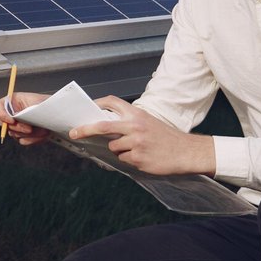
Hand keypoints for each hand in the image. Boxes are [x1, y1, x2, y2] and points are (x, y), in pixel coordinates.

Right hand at [0, 91, 53, 145]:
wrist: (58, 113)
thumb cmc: (47, 104)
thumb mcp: (37, 102)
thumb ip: (25, 109)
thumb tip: (17, 117)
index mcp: (12, 101)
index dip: (1, 114)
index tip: (12, 120)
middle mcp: (12, 114)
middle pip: (4, 124)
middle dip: (18, 128)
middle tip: (30, 128)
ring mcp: (16, 126)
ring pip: (14, 134)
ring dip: (29, 134)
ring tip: (43, 130)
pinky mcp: (23, 135)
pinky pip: (23, 141)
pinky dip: (34, 139)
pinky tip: (43, 134)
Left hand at [69, 96, 216, 175]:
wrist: (186, 152)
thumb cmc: (166, 137)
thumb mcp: (148, 121)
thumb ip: (129, 121)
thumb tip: (105, 126)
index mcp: (137, 114)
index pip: (112, 102)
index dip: (97, 103)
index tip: (87, 108)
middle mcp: (135, 126)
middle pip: (102, 126)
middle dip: (84, 129)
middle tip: (73, 133)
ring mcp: (136, 143)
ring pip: (113, 147)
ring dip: (118, 149)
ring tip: (136, 149)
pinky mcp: (138, 158)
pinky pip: (122, 159)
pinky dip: (128, 159)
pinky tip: (142, 157)